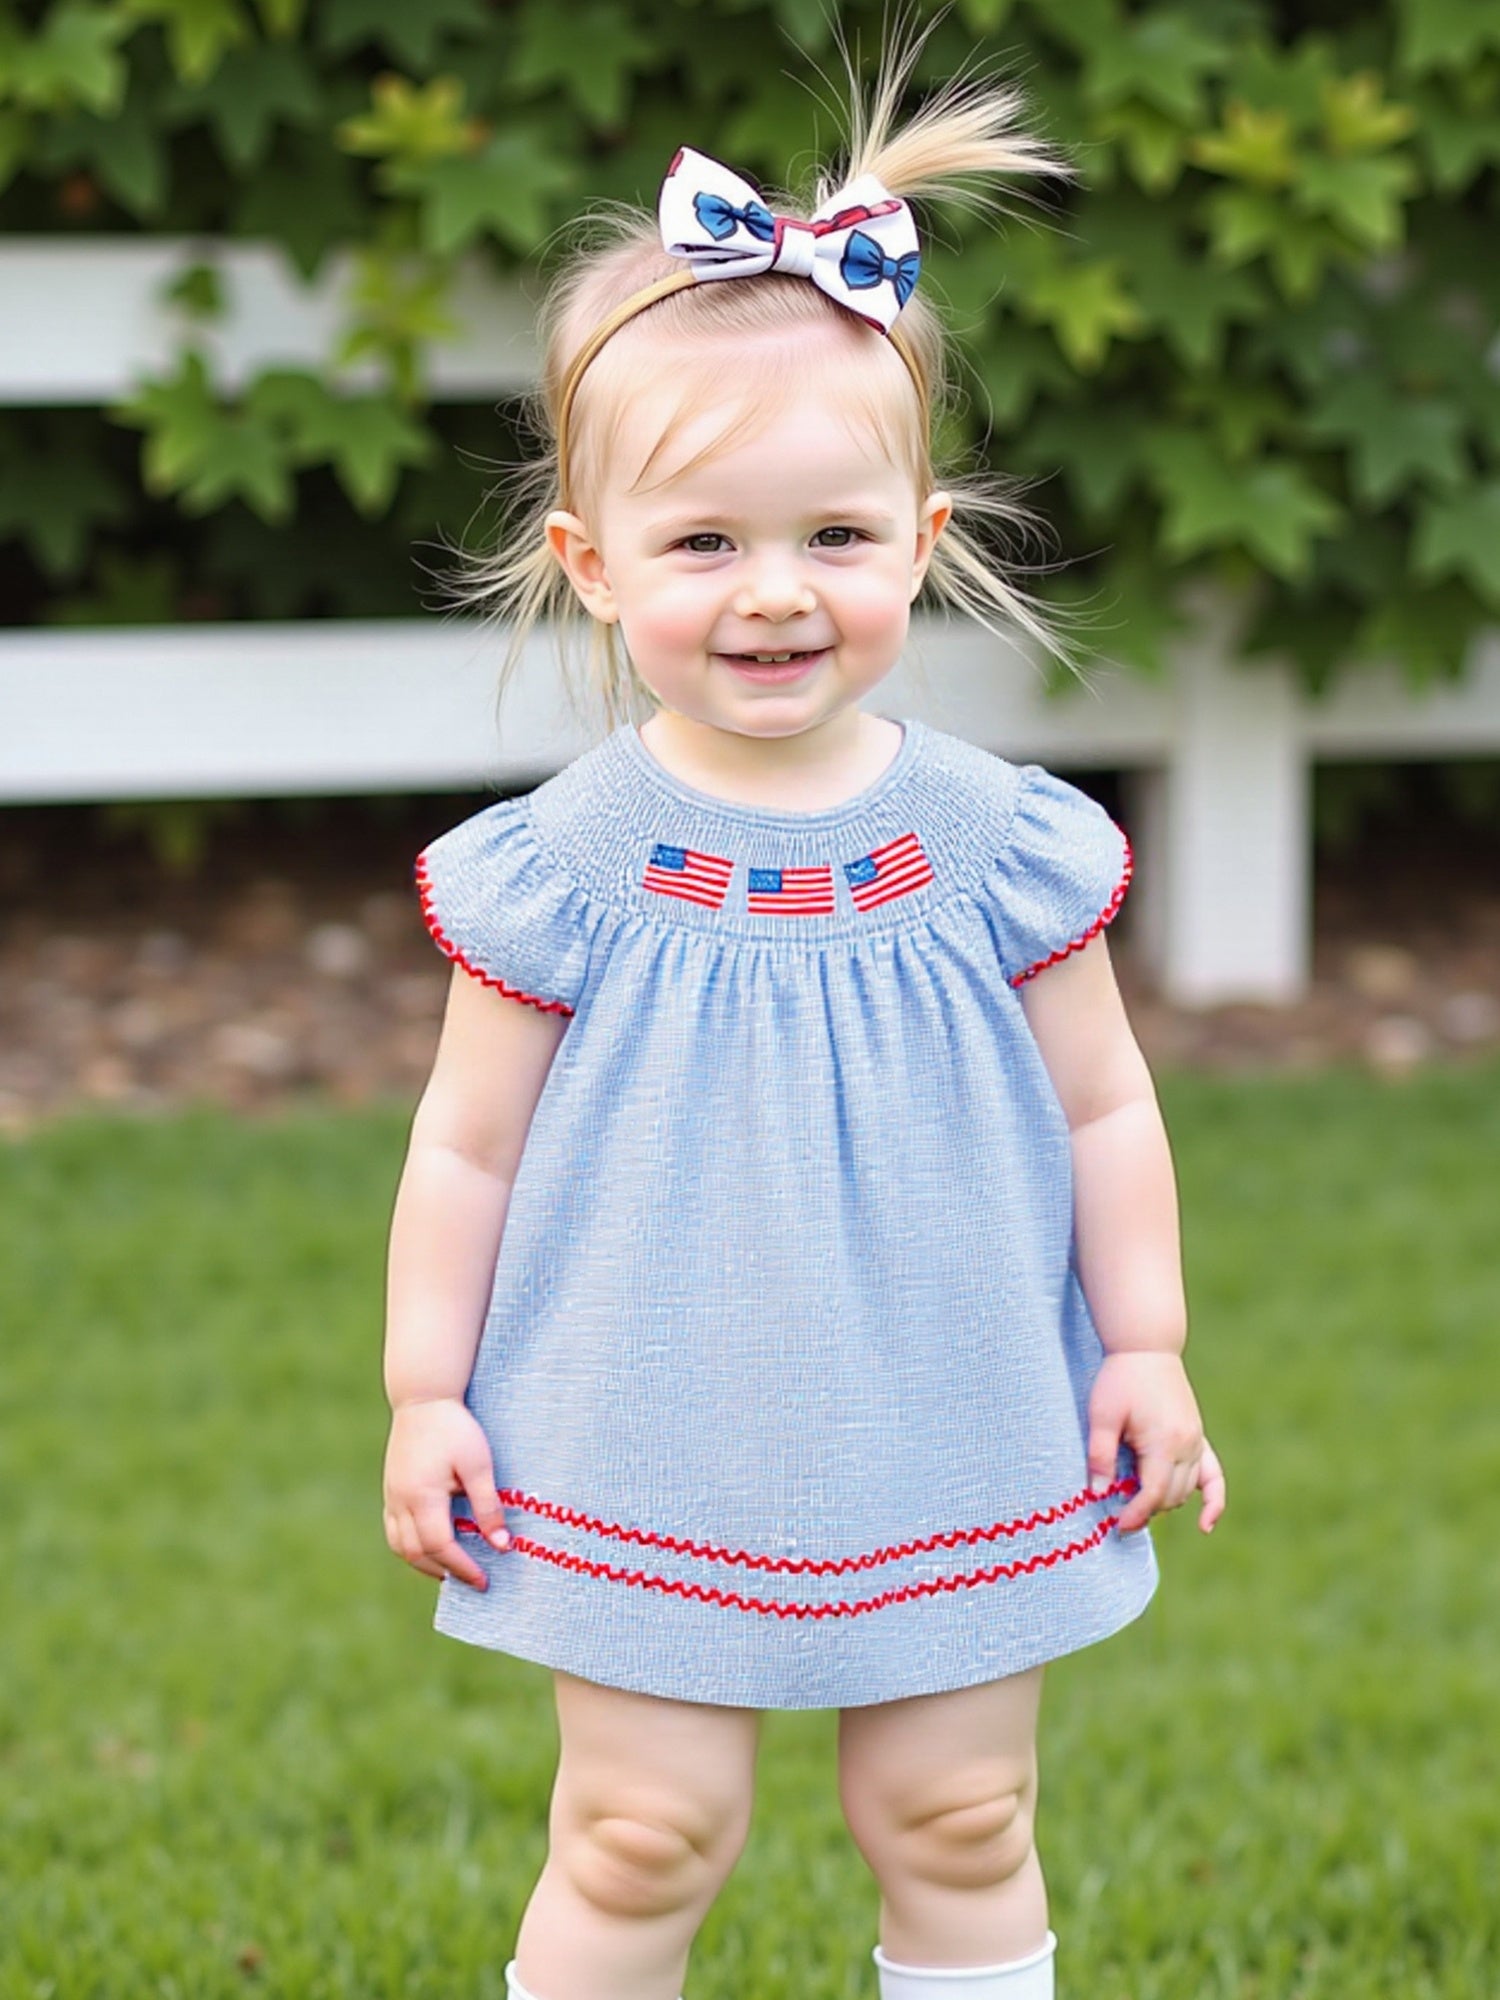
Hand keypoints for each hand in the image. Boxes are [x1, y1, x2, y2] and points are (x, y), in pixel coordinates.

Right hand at [383, 1397, 511, 1589]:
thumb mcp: (478, 1465)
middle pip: (417, 1553)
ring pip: (400, 1545)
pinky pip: (394, 1530)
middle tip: (471, 1580)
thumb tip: (502, 1545)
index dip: (463, 1568)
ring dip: (425, 1563)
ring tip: (451, 1569)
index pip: (441, 1547)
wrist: (423, 1398)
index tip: (484, 1581)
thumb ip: (487, 1506)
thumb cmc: (455, 1428)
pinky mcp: (390, 1489)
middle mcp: (400, 1501)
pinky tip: (431, 1546)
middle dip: (445, 1571)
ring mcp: (391, 1496)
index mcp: (422, 1496)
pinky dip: (411, 1546)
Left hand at [1086, 1352, 1226, 1536]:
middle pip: (1169, 1497)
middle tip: (1117, 1515)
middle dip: (1145, 1511)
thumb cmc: (1121, 1379)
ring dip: (1162, 1501)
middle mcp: (1187, 1446)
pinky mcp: (1199, 1437)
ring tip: (1134, 1501)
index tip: (1117, 1527)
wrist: (1146, 1348)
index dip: (1135, 1515)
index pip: (1153, 1494)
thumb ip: (1100, 1456)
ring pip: (1185, 1490)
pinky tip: (1204, 1524)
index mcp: (1164, 1442)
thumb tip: (1098, 1493)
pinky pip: (1214, 1477)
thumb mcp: (1102, 1416)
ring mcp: (1197, 1442)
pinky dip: (1212, 1501)